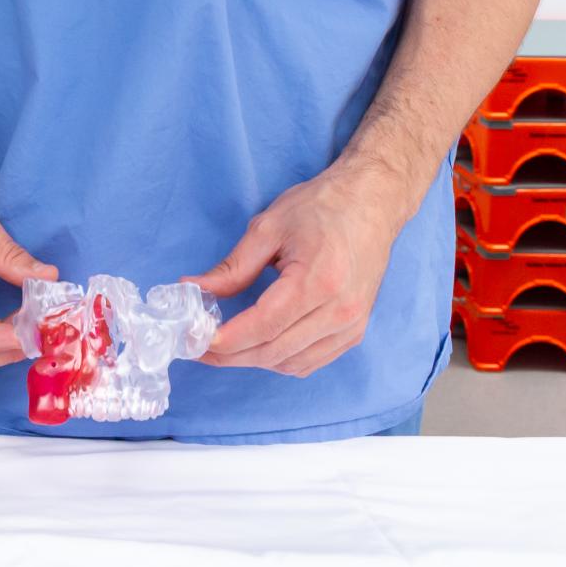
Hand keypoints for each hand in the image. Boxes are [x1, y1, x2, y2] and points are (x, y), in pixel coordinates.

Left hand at [186, 163, 416, 376]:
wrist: (371, 203)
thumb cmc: (321, 207)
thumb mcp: (268, 227)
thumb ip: (233, 267)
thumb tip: (194, 289)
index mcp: (318, 280)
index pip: (264, 326)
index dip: (227, 340)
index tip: (196, 340)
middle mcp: (339, 311)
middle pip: (275, 351)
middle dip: (232, 355)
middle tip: (200, 346)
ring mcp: (351, 325)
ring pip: (292, 363)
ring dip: (254, 361)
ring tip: (224, 347)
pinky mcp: (355, 331)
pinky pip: (312, 362)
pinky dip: (281, 361)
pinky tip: (259, 347)